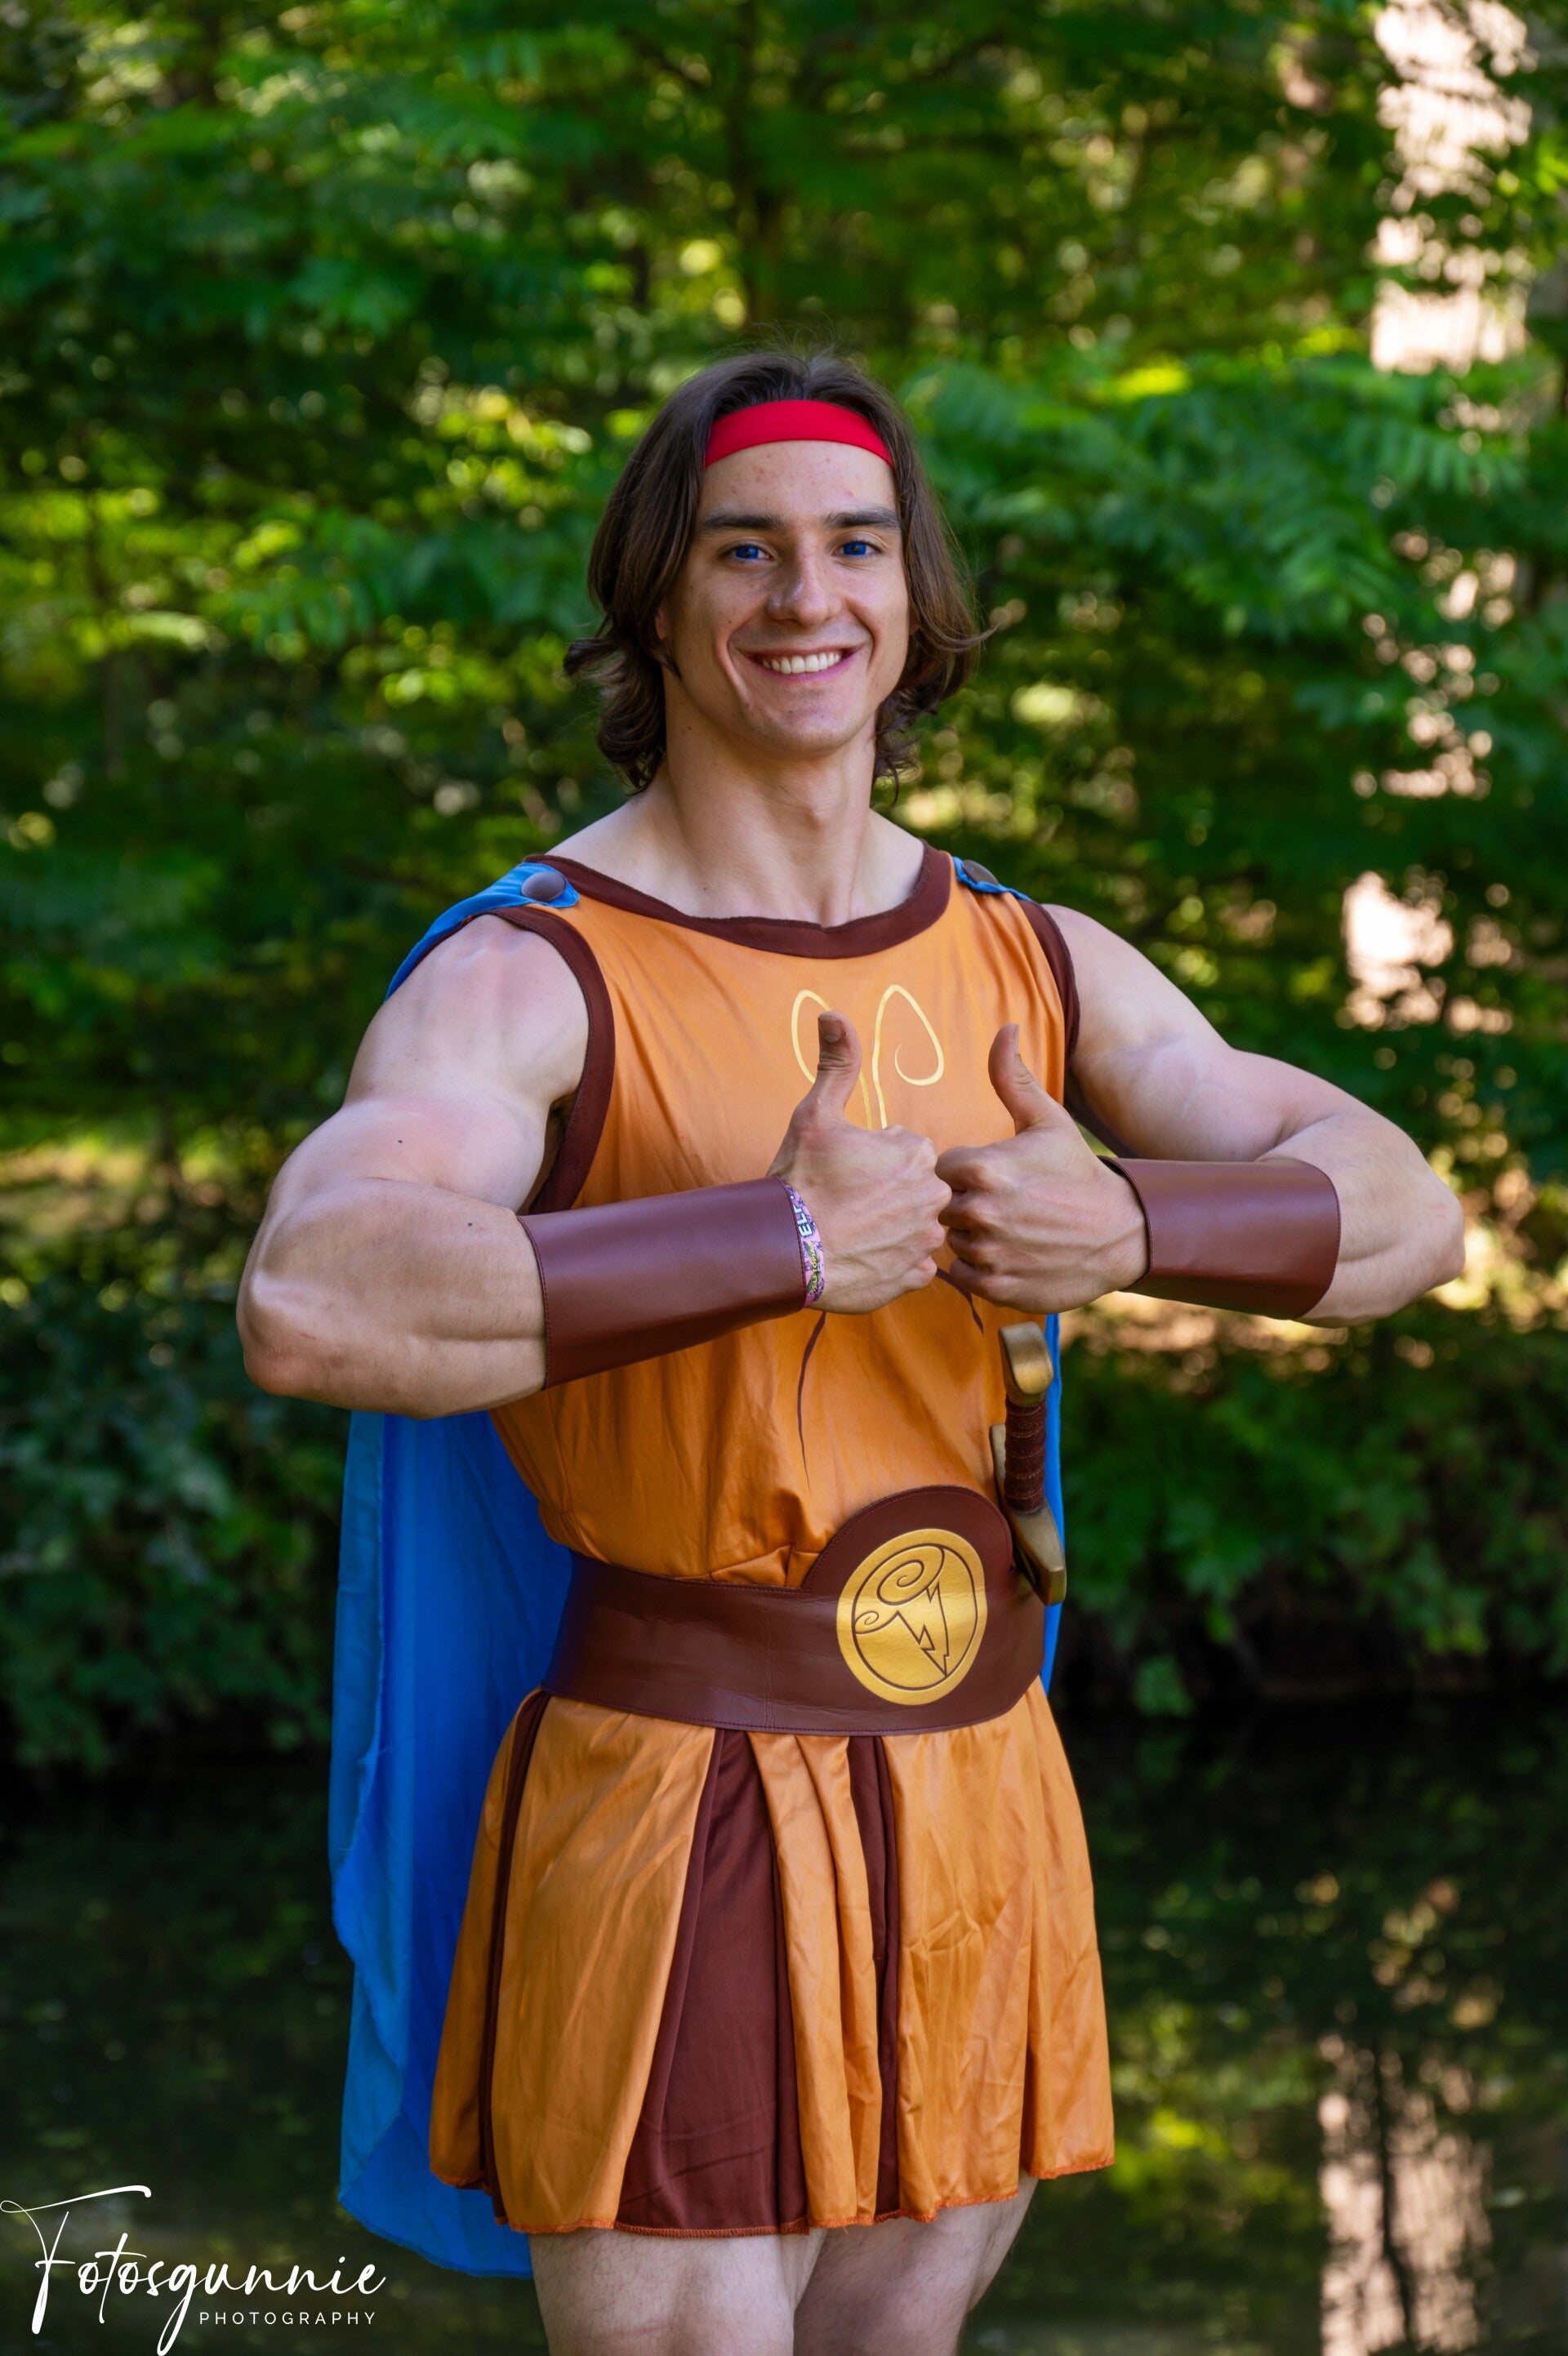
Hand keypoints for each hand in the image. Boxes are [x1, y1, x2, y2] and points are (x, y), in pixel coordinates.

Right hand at [769, 1012, 949, 1314]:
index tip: (848, 1172)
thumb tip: (833, 1014)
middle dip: (889, 1193)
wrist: (786, 1248)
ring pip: (916, 1226)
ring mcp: (925, 1240)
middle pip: (916, 1188)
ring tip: (854, 1230)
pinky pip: (911, 1263)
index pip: (907, 1151)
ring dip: (892, 1227)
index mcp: (916, 1153)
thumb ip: (836, 1063)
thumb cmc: (801, 1179)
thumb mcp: (815, 1114)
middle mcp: (931, 1196)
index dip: (875, 1160)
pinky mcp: (915, 1276)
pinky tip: (861, 1255)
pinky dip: (891, 1261)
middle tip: (849, 1203)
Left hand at [936, 1025, 1148, 1310]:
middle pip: (941, 1208)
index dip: (959, 1173)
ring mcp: (989, 1252)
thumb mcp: (1048, 1120)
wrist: (1122, 1232)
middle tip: (1000, 1206)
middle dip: (963, 1205)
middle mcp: (982, 1211)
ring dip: (972, 1237)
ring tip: (1009, 1229)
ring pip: (952, 1243)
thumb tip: (1004, 1027)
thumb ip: (1011, 1077)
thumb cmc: (1077, 1172)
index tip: (988, 1177)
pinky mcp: (997, 1287)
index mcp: (984, 1167)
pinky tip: (1010, 1253)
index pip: (937, 1171)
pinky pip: (965, 1276)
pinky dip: (981, 1268)